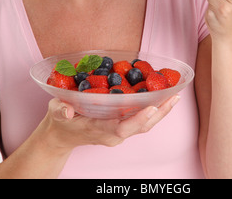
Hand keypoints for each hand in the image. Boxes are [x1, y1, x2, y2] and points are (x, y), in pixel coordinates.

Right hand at [41, 95, 179, 151]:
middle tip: (174, 97)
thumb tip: (66, 111)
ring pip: (144, 124)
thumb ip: (60, 111)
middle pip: (140, 127)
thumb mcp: (56, 113)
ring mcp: (119, 131)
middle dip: (158, 114)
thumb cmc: (60, 122)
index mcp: (99, 130)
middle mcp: (113, 134)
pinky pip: (141, 120)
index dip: (137, 120)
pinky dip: (153, 109)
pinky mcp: (121, 126)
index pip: (121, 128)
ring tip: (175, 95)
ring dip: (161, 111)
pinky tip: (163, 96)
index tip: (151, 108)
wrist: (62, 134)